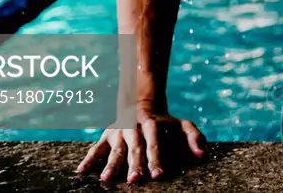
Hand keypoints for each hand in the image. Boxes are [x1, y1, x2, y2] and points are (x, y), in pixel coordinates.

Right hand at [77, 110, 206, 182]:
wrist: (141, 102)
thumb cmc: (165, 122)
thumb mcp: (183, 124)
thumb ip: (194, 137)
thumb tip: (202, 154)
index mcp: (152, 125)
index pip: (154, 143)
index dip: (156, 159)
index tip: (158, 175)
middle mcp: (133, 128)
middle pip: (134, 148)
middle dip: (134, 164)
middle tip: (134, 180)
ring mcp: (118, 132)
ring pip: (114, 149)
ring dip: (111, 164)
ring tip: (106, 179)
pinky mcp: (106, 136)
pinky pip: (96, 149)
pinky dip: (89, 159)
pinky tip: (81, 171)